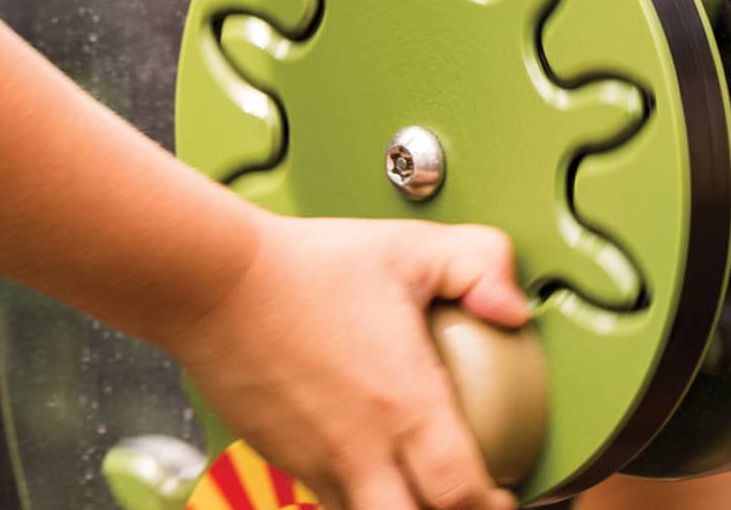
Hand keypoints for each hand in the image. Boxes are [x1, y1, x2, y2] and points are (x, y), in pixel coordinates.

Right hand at [170, 211, 529, 509]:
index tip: (505, 496)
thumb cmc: (305, 264)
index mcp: (403, 404)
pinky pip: (327, 498)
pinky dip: (354, 495)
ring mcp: (318, 461)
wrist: (216, 280)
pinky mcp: (284, 458)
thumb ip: (476, 264)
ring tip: (415, 488)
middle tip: (464, 501)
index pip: (463, 494)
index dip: (494, 506)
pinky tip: (364, 467)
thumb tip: (514, 305)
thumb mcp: (406, 247)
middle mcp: (363, 448)